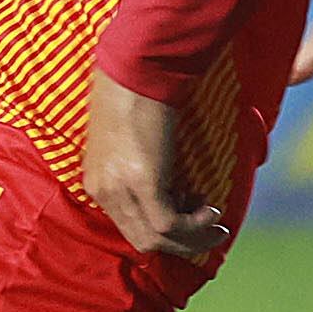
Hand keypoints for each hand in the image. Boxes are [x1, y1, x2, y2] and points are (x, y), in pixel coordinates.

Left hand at [82, 71, 230, 261]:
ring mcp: (121, 189)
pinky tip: (211, 210)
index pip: (126, 226)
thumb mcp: (126, 137)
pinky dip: (194, 226)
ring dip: (191, 239)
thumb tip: (167, 179)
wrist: (138, 67)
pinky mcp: (144, 183)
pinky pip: (170, 224)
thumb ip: (136, 162)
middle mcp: (103, 190)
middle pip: (141, 240)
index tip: (189, 220)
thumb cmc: (134, 91)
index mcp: (96, 180)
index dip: (160, 232)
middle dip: (179, 243)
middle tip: (210, 232)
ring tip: (217, 224)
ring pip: (156, 239)